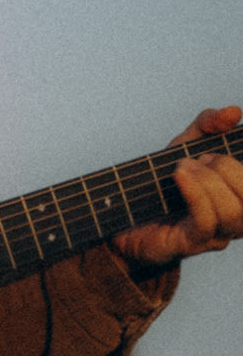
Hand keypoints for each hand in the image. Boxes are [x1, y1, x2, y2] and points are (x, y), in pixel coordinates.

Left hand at [113, 105, 242, 272]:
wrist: (124, 212)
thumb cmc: (162, 181)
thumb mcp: (185, 145)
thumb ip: (209, 125)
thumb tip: (233, 112)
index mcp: (239, 194)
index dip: (241, 158)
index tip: (216, 148)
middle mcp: (236, 217)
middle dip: (227, 168)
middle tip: (198, 158)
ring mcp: (217, 233)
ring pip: (233, 212)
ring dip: (209, 182)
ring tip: (183, 167)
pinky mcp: (192, 243)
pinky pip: (205, 221)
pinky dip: (195, 193)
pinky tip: (180, 176)